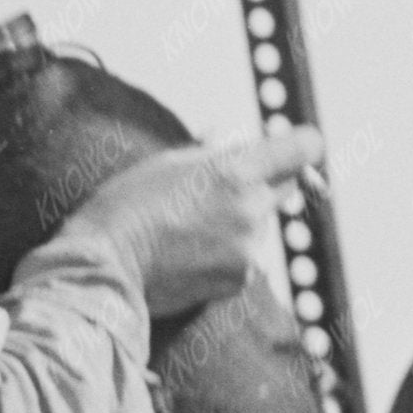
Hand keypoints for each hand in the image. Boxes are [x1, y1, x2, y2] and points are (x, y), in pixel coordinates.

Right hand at [46, 126, 323, 327]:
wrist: (108, 266)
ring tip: (192, 228)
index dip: (299, 146)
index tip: (290, 148)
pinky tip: (193, 253)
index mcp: (236, 170)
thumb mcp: (168, 162)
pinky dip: (231, 253)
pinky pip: (250, 256)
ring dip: (243, 221)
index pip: (303, 148)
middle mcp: (252, 208)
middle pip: (288, 185)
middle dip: (265, 182)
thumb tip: (227, 135)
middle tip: (222, 190)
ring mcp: (251, 247)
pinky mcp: (243, 278)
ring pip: (264, 223)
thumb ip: (211, 150)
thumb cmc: (129, 204)